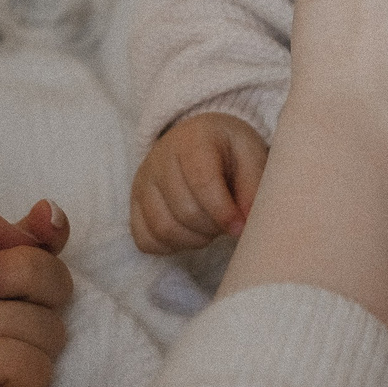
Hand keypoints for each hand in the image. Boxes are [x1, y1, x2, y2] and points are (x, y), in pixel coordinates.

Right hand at [131, 112, 269, 252]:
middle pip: (184, 211)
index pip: (202, 182)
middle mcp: (159, 158)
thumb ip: (253, 186)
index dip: (223, 212)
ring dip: (193, 240)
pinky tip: (189, 234)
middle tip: (227, 223)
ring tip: (210, 228)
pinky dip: (170, 247)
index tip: (240, 227)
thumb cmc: (229, 150)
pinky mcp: (134, 204)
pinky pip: (145, 240)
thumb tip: (246, 221)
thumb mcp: (251, 155)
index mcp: (192, 140)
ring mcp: (142, 182)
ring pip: (163, 229)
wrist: (199, 140)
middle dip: (212, 228)